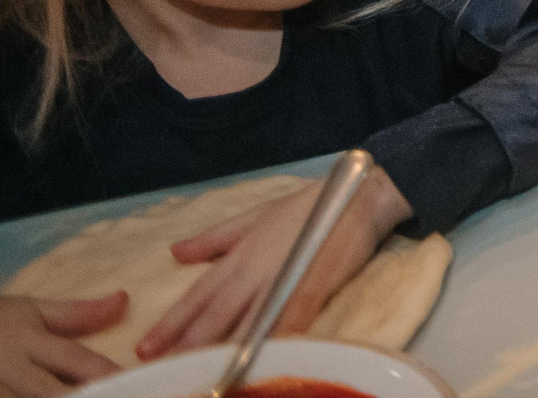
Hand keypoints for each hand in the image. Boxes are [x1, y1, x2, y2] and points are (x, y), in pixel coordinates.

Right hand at [0, 295, 123, 395]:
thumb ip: (77, 313)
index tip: (136, 382)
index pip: (74, 360)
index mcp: (28, 343)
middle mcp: (11, 374)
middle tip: (118, 395)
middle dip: (87, 397)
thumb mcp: (31, 311)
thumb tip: (124, 299)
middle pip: (55, 393)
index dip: (106, 374)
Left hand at [137, 171, 411, 358]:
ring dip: (225, 349)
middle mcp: (256, 272)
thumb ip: (217, 237)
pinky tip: (261, 359)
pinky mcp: (314, 290)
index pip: (198, 294)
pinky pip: (289, 323)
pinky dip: (274, 342)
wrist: (361, 196)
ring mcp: (285, 283)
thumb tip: (176, 252)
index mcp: (240, 255)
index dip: (172, 323)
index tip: (146, 348)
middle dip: (189, 344)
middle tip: (163, 369)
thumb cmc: (309, 206)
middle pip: (216, 314)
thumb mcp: (257, 214)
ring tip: (203, 371)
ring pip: (247, 324)